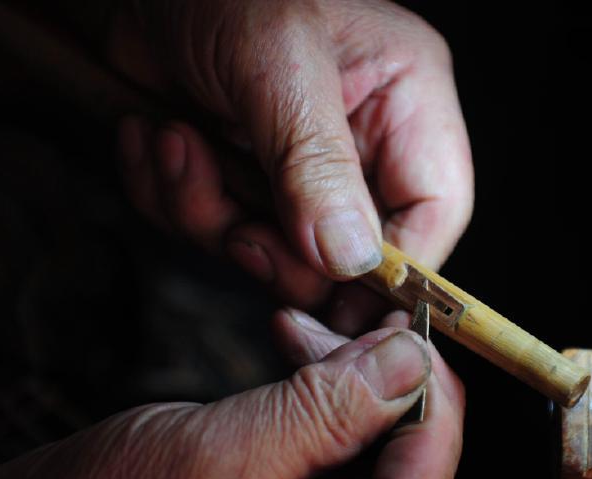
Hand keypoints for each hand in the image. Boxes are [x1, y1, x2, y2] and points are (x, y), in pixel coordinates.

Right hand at [0, 311, 463, 478]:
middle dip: (385, 386)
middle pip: (402, 475)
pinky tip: (294, 362)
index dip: (430, 405)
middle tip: (348, 325)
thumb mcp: (208, 458)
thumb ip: (319, 415)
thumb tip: (408, 362)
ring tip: (301, 334)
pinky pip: (329, 464)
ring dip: (349, 387)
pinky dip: (320, 407)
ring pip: (369, 461)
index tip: (411, 336)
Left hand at [114, 0, 472, 330]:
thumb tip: (348, 259)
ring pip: (271, 250)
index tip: (336, 299)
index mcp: (405, 100)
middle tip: (233, 220)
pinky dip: (172, 197)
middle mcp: (361, 141)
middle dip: (275, 248)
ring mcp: (298, 165)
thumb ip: (315, 164)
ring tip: (174, 144)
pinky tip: (154, 138)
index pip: (436, 212)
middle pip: (348, 253)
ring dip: (207, 214)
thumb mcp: (275, 66)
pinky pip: (214, 228)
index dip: (394, 270)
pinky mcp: (242, 175)